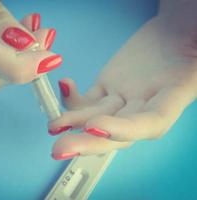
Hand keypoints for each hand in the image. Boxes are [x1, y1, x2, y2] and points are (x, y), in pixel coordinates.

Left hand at [49, 7, 196, 159]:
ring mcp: (123, 98)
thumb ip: (187, 71)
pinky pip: (88, 99)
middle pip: (116, 131)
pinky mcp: (107, 87)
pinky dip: (73, 99)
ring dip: (73, 121)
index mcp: (172, 98)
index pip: (149, 124)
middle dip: (88, 141)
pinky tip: (65, 87)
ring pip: (96, 116)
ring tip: (53, 125)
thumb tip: (196, 69)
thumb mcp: (196, 52)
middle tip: (62, 149)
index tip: (94, 126)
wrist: (174, 29)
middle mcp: (145, 105)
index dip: (122, 130)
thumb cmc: (188, 35)